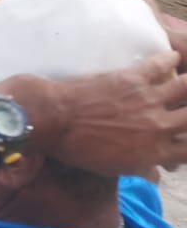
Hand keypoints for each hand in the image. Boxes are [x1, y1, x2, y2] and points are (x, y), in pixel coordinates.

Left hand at [12, 52, 186, 175]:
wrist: (54, 120)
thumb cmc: (78, 149)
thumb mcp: (113, 167)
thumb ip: (141, 167)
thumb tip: (156, 173)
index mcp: (155, 152)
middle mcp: (159, 127)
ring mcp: (149, 100)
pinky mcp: (134, 78)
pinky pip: (160, 65)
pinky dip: (169, 58)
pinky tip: (174, 54)